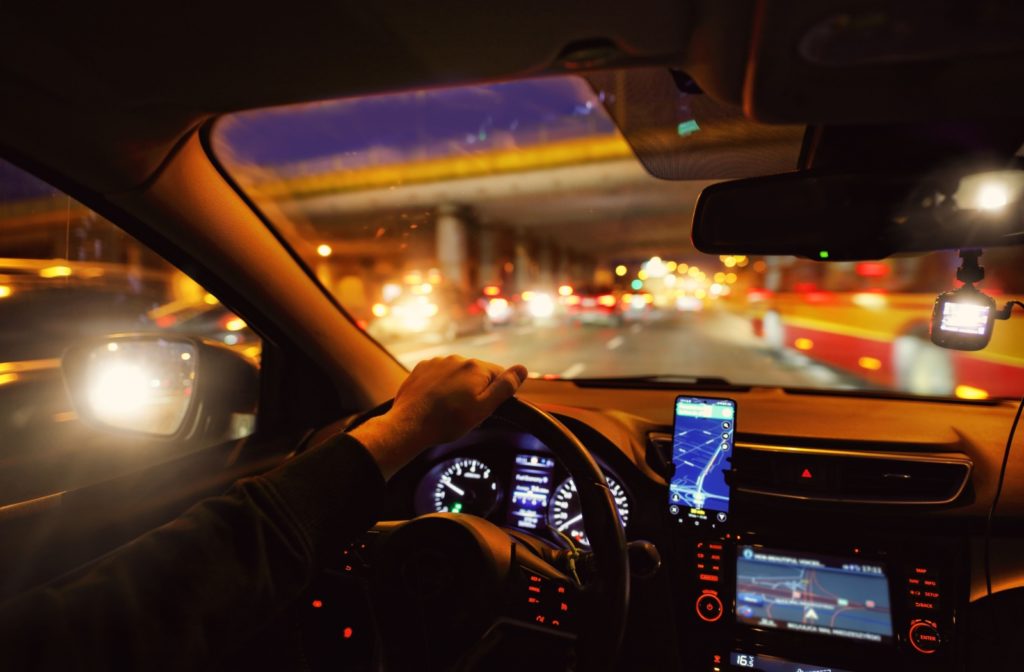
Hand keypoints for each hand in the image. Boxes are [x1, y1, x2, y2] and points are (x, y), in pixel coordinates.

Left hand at [350, 356, 527, 478]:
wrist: (409, 425)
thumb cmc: (447, 421)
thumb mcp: (483, 409)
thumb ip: (504, 387)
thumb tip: (522, 369)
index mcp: (476, 367)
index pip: (499, 375)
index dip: (496, 394)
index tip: (485, 409)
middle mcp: (457, 359)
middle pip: (478, 374)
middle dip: (476, 390)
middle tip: (466, 413)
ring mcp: (438, 362)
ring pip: (458, 374)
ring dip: (458, 387)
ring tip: (448, 409)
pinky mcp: (422, 368)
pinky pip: (440, 374)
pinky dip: (441, 386)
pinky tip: (436, 402)